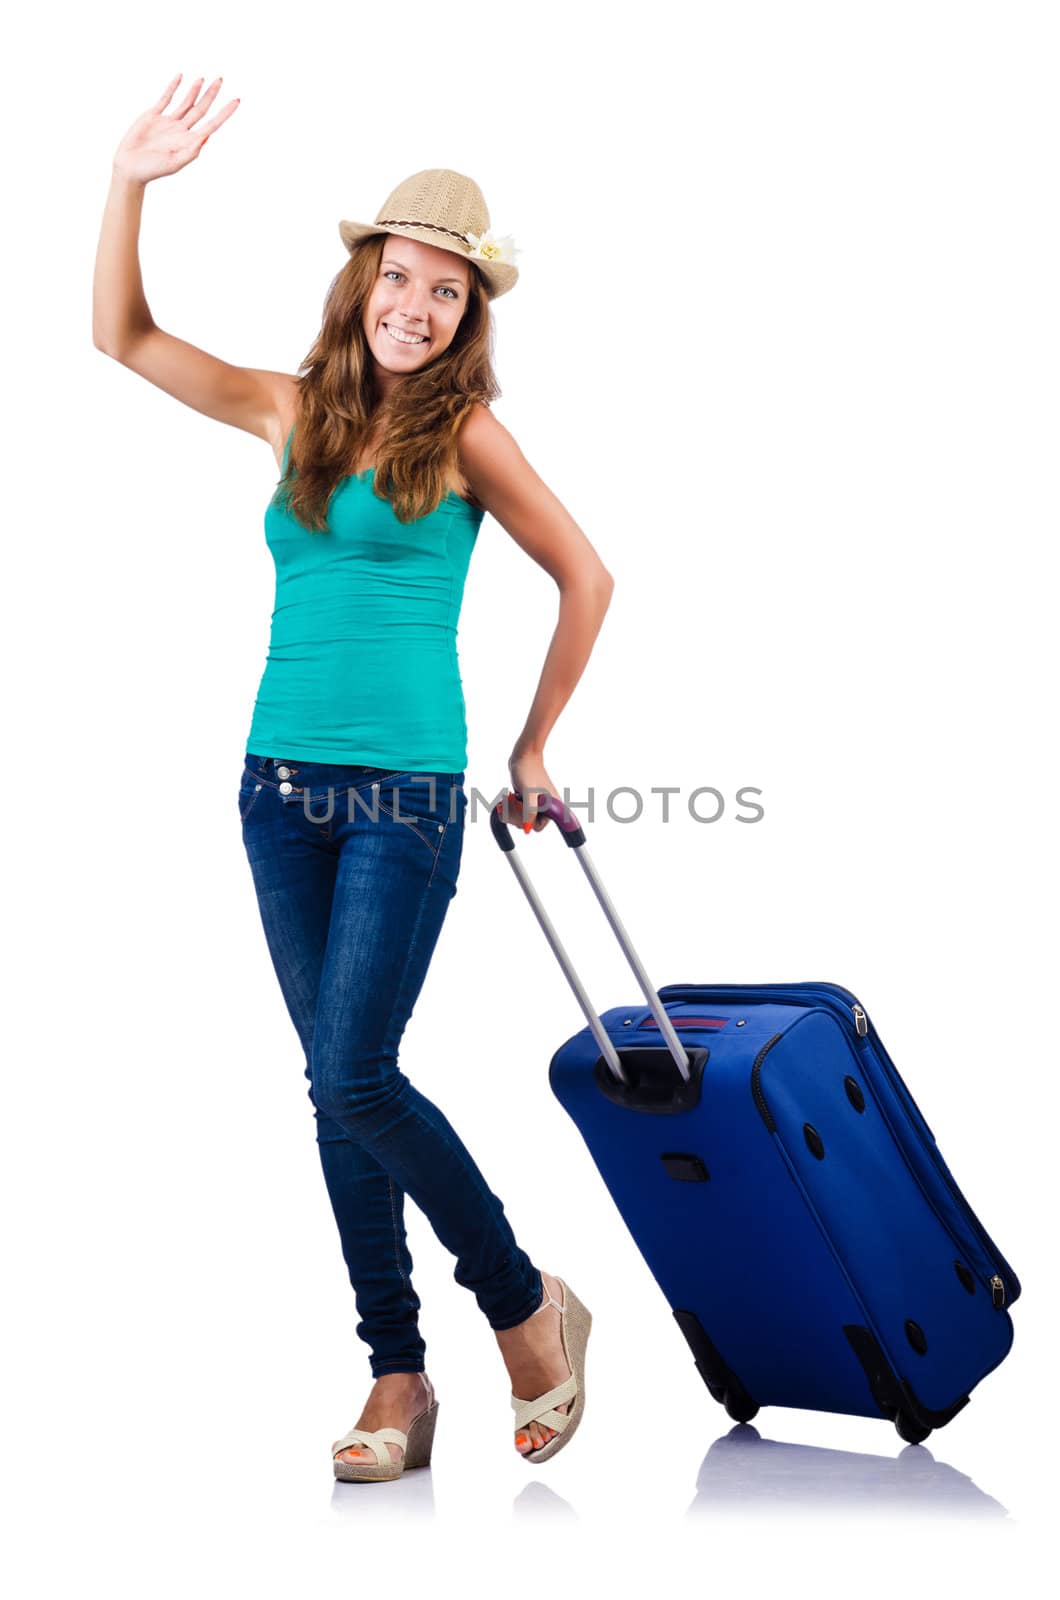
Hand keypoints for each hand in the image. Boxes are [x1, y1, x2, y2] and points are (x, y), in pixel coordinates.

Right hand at [112, 73, 239, 185]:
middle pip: (200, 109)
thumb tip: (206, 137)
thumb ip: (191, 151)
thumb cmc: (152, 170)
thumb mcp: (174, 163)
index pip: (212, 123)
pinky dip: (173, 88)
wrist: (130, 167)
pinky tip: (181, 77)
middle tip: (220, 79)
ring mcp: (168, 122)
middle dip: (211, 95)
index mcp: (190, 141)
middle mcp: (181, 130)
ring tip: (203, 79)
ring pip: (186, 102)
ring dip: (194, 91)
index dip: (225, 112)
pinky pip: (166, 99)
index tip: (236, 100)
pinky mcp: (154, 116)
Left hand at [506, 750, 559, 832]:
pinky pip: (516, 810)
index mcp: (551, 807)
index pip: (537, 827)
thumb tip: (527, 829)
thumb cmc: (528, 771)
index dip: (525, 821)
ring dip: (510, 810)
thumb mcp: (528, 793)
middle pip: (526, 823)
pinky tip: (507, 797)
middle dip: (514, 814)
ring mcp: (535, 803)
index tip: (520, 807)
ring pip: (519, 818)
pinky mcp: (527, 799)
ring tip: (508, 796)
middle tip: (512, 799)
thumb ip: (530, 812)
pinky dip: (508, 806)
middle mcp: (545, 807)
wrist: (523, 756)